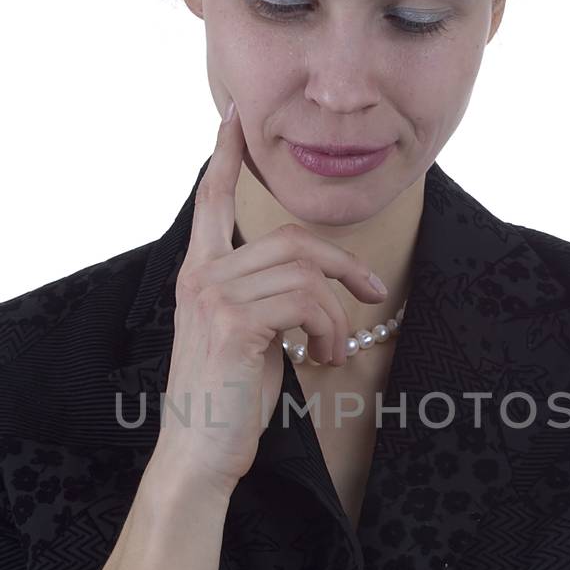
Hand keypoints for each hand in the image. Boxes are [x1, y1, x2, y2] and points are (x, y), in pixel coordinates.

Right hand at [156, 99, 389, 492]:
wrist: (198, 453)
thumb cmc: (225, 402)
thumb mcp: (245, 338)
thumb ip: (263, 300)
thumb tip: (310, 292)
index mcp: (198, 274)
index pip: (211, 202)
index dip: (226, 157)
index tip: (235, 116)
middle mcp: (200, 276)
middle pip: (290, 239)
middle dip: (342, 263)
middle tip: (371, 290)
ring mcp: (214, 296)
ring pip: (304, 271)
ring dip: (336, 312)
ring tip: (332, 349)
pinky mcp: (235, 323)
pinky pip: (307, 302)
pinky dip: (329, 329)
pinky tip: (323, 357)